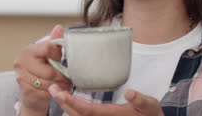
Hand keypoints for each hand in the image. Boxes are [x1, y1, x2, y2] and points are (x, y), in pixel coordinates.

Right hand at [13, 25, 72, 113]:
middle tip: (69, 77)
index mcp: (28, 51)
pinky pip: (46, 93)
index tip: (63, 60)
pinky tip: (58, 89)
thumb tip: (58, 28)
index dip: (59, 56)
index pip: (48, 49)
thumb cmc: (42, 68)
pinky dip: (54, 92)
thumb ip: (55, 43)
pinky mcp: (25, 92)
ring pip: (49, 84)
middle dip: (62, 76)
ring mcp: (22, 78)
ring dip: (60, 86)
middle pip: (50, 72)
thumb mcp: (49, 54)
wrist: (31, 89)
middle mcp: (21, 63)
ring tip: (66, 84)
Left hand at [48, 86, 163, 115]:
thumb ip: (140, 100)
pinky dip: (73, 109)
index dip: (72, 102)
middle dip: (63, 102)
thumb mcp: (150, 106)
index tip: (60, 93)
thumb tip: (129, 92)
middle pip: (77, 115)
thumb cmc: (150, 115)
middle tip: (51, 88)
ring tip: (56, 92)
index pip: (87, 110)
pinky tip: (68, 100)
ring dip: (66, 106)